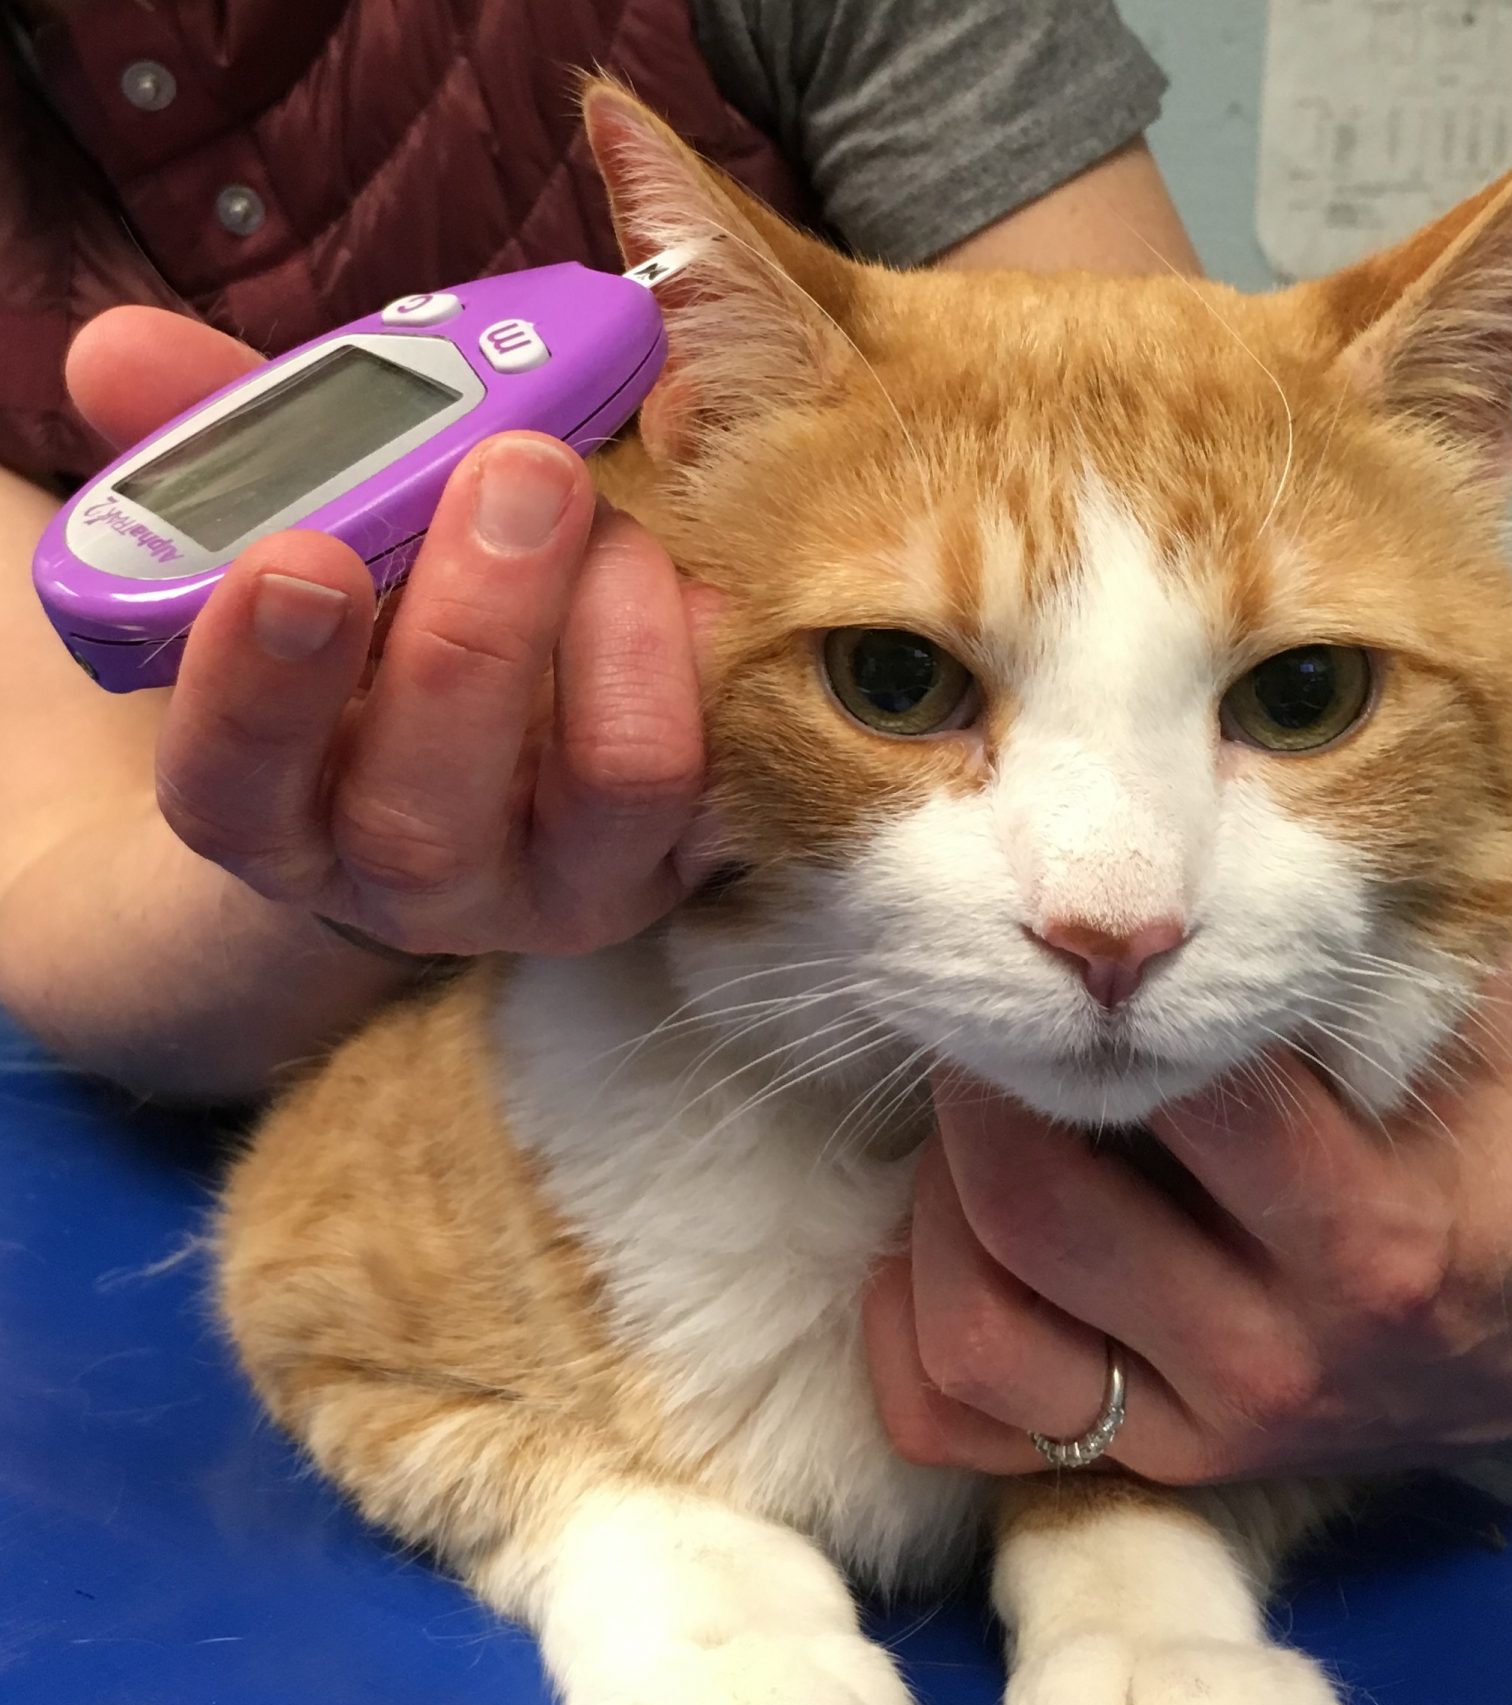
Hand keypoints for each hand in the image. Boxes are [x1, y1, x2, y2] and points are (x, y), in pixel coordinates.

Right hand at [65, 308, 705, 956]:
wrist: (486, 772)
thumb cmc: (366, 649)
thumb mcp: (286, 551)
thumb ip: (219, 456)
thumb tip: (118, 350)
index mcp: (274, 810)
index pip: (232, 781)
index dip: (258, 681)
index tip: (298, 553)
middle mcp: (414, 876)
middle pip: (425, 808)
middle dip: (474, 629)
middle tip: (518, 466)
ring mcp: (562, 880)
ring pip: (613, 784)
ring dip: (618, 622)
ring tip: (605, 506)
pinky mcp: (681, 855)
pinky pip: (725, 771)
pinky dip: (713, 655)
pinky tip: (699, 574)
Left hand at [864, 922, 1511, 1483]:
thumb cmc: (1487, 1159)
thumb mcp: (1490, 1034)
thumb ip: (1409, 915)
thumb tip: (1299, 753)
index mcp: (1373, 1232)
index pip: (1197, 1098)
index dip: (1108, 1001)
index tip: (1077, 936)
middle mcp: (1277, 1351)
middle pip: (1041, 1204)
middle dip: (986, 1085)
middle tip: (994, 1015)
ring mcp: (1197, 1428)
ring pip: (979, 1320)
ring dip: (936, 1201)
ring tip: (972, 1125)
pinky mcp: (1134, 1471)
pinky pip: (952, 1418)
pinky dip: (908, 1324)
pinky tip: (940, 1244)